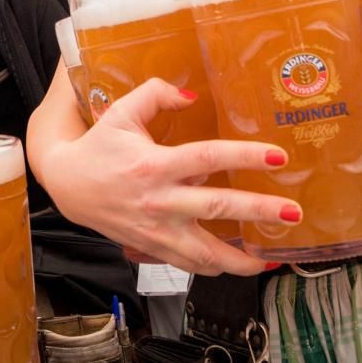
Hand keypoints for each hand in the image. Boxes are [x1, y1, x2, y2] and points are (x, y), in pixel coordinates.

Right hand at [36, 78, 299, 276]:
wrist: (67, 184)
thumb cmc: (98, 147)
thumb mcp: (122, 112)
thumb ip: (156, 95)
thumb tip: (192, 94)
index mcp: (153, 164)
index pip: (206, 157)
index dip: (244, 155)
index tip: (278, 156)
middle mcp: (158, 200)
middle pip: (216, 208)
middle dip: (258, 211)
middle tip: (294, 212)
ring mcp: (155, 229)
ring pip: (204, 253)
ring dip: (241, 260)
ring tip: (273, 259)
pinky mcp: (151, 246)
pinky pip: (188, 264)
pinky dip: (214, 268)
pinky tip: (238, 265)